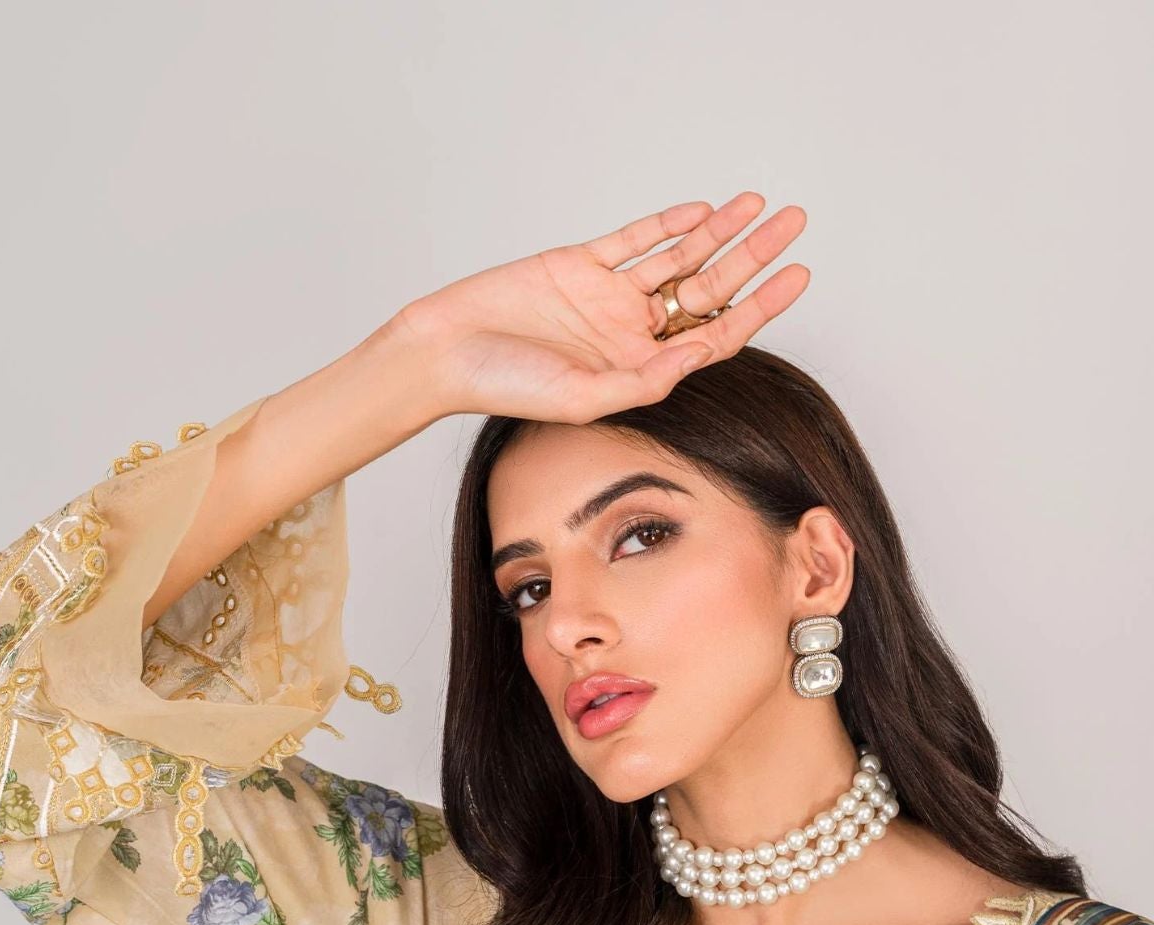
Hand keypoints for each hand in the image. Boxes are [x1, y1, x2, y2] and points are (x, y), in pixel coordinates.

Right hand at [392, 191, 808, 423]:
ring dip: (721, 232)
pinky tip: (701, 212)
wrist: (446, 352)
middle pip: (708, 290)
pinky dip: (666, 225)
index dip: (761, 306)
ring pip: (679, 258)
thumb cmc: (506, 387)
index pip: (716, 336)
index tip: (799, 276)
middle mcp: (631, 333)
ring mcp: (607, 297)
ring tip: (761, 205)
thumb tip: (700, 353)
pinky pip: (632, 241)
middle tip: (796, 223)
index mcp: (640, 370)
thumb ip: (644, 380)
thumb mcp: (583, 397)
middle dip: (754, 257)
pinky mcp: (579, 265)